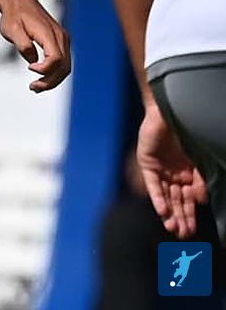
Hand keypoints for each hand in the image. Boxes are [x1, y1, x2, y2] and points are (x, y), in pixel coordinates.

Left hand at [0, 0, 70, 91]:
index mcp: (50, 34)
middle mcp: (61, 37)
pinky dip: (54, 73)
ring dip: (53, 80)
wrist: (19, 1)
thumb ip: (23, 45)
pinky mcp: (60, 42)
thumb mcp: (11, 30)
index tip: (29, 68)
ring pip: (66, 67)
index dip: (45, 70)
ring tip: (35, 87)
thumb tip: (33, 61)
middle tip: (33, 88)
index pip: (56, 59)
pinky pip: (63, 62)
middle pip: (64, 67)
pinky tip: (40, 79)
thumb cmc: (14, 15)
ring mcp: (63, 40)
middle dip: (50, 82)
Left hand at [138, 102, 206, 238]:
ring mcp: (161, 170)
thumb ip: (200, 180)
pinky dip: (158, 198)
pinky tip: (163, 212)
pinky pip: (153, 185)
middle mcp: (174, 174)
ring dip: (169, 213)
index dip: (190, 214)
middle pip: (177, 201)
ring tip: (173, 229)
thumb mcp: (198, 160)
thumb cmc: (188, 133)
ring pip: (166, 196)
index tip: (192, 231)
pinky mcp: (148, 165)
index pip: (189, 199)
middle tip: (182, 235)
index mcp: (189, 174)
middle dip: (181, 218)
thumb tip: (203, 201)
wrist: (170, 113)